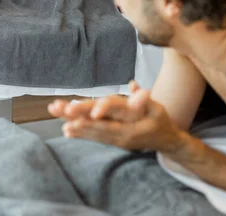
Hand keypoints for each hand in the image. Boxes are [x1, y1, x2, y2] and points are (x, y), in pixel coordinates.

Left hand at [48, 81, 184, 152]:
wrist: (165, 141)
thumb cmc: (160, 120)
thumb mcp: (157, 108)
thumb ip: (144, 99)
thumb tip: (133, 85)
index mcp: (133, 120)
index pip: (116, 112)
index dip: (103, 110)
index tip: (91, 111)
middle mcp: (122, 131)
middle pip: (99, 122)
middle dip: (81, 117)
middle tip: (64, 111)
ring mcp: (116, 138)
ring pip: (94, 131)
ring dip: (76, 124)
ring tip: (60, 120)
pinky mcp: (112, 140)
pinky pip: (95, 137)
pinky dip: (80, 134)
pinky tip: (65, 130)